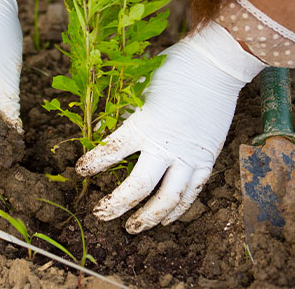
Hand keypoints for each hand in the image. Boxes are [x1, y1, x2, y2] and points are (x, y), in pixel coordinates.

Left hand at [76, 23, 264, 232]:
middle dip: (116, 204)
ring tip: (132, 228)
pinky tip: (165, 220)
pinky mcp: (207, 159)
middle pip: (138, 187)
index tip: (80, 171)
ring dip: (148, 217)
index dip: (93, 164)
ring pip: (168, 199)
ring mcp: (189, 156)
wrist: (214, 66)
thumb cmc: (172, 70)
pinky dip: (178, 210)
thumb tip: (97, 131)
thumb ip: (118, 112)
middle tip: (101, 214)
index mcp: (144, 124)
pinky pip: (192, 192)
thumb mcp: (137, 86)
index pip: (111, 151)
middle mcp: (166, 145)